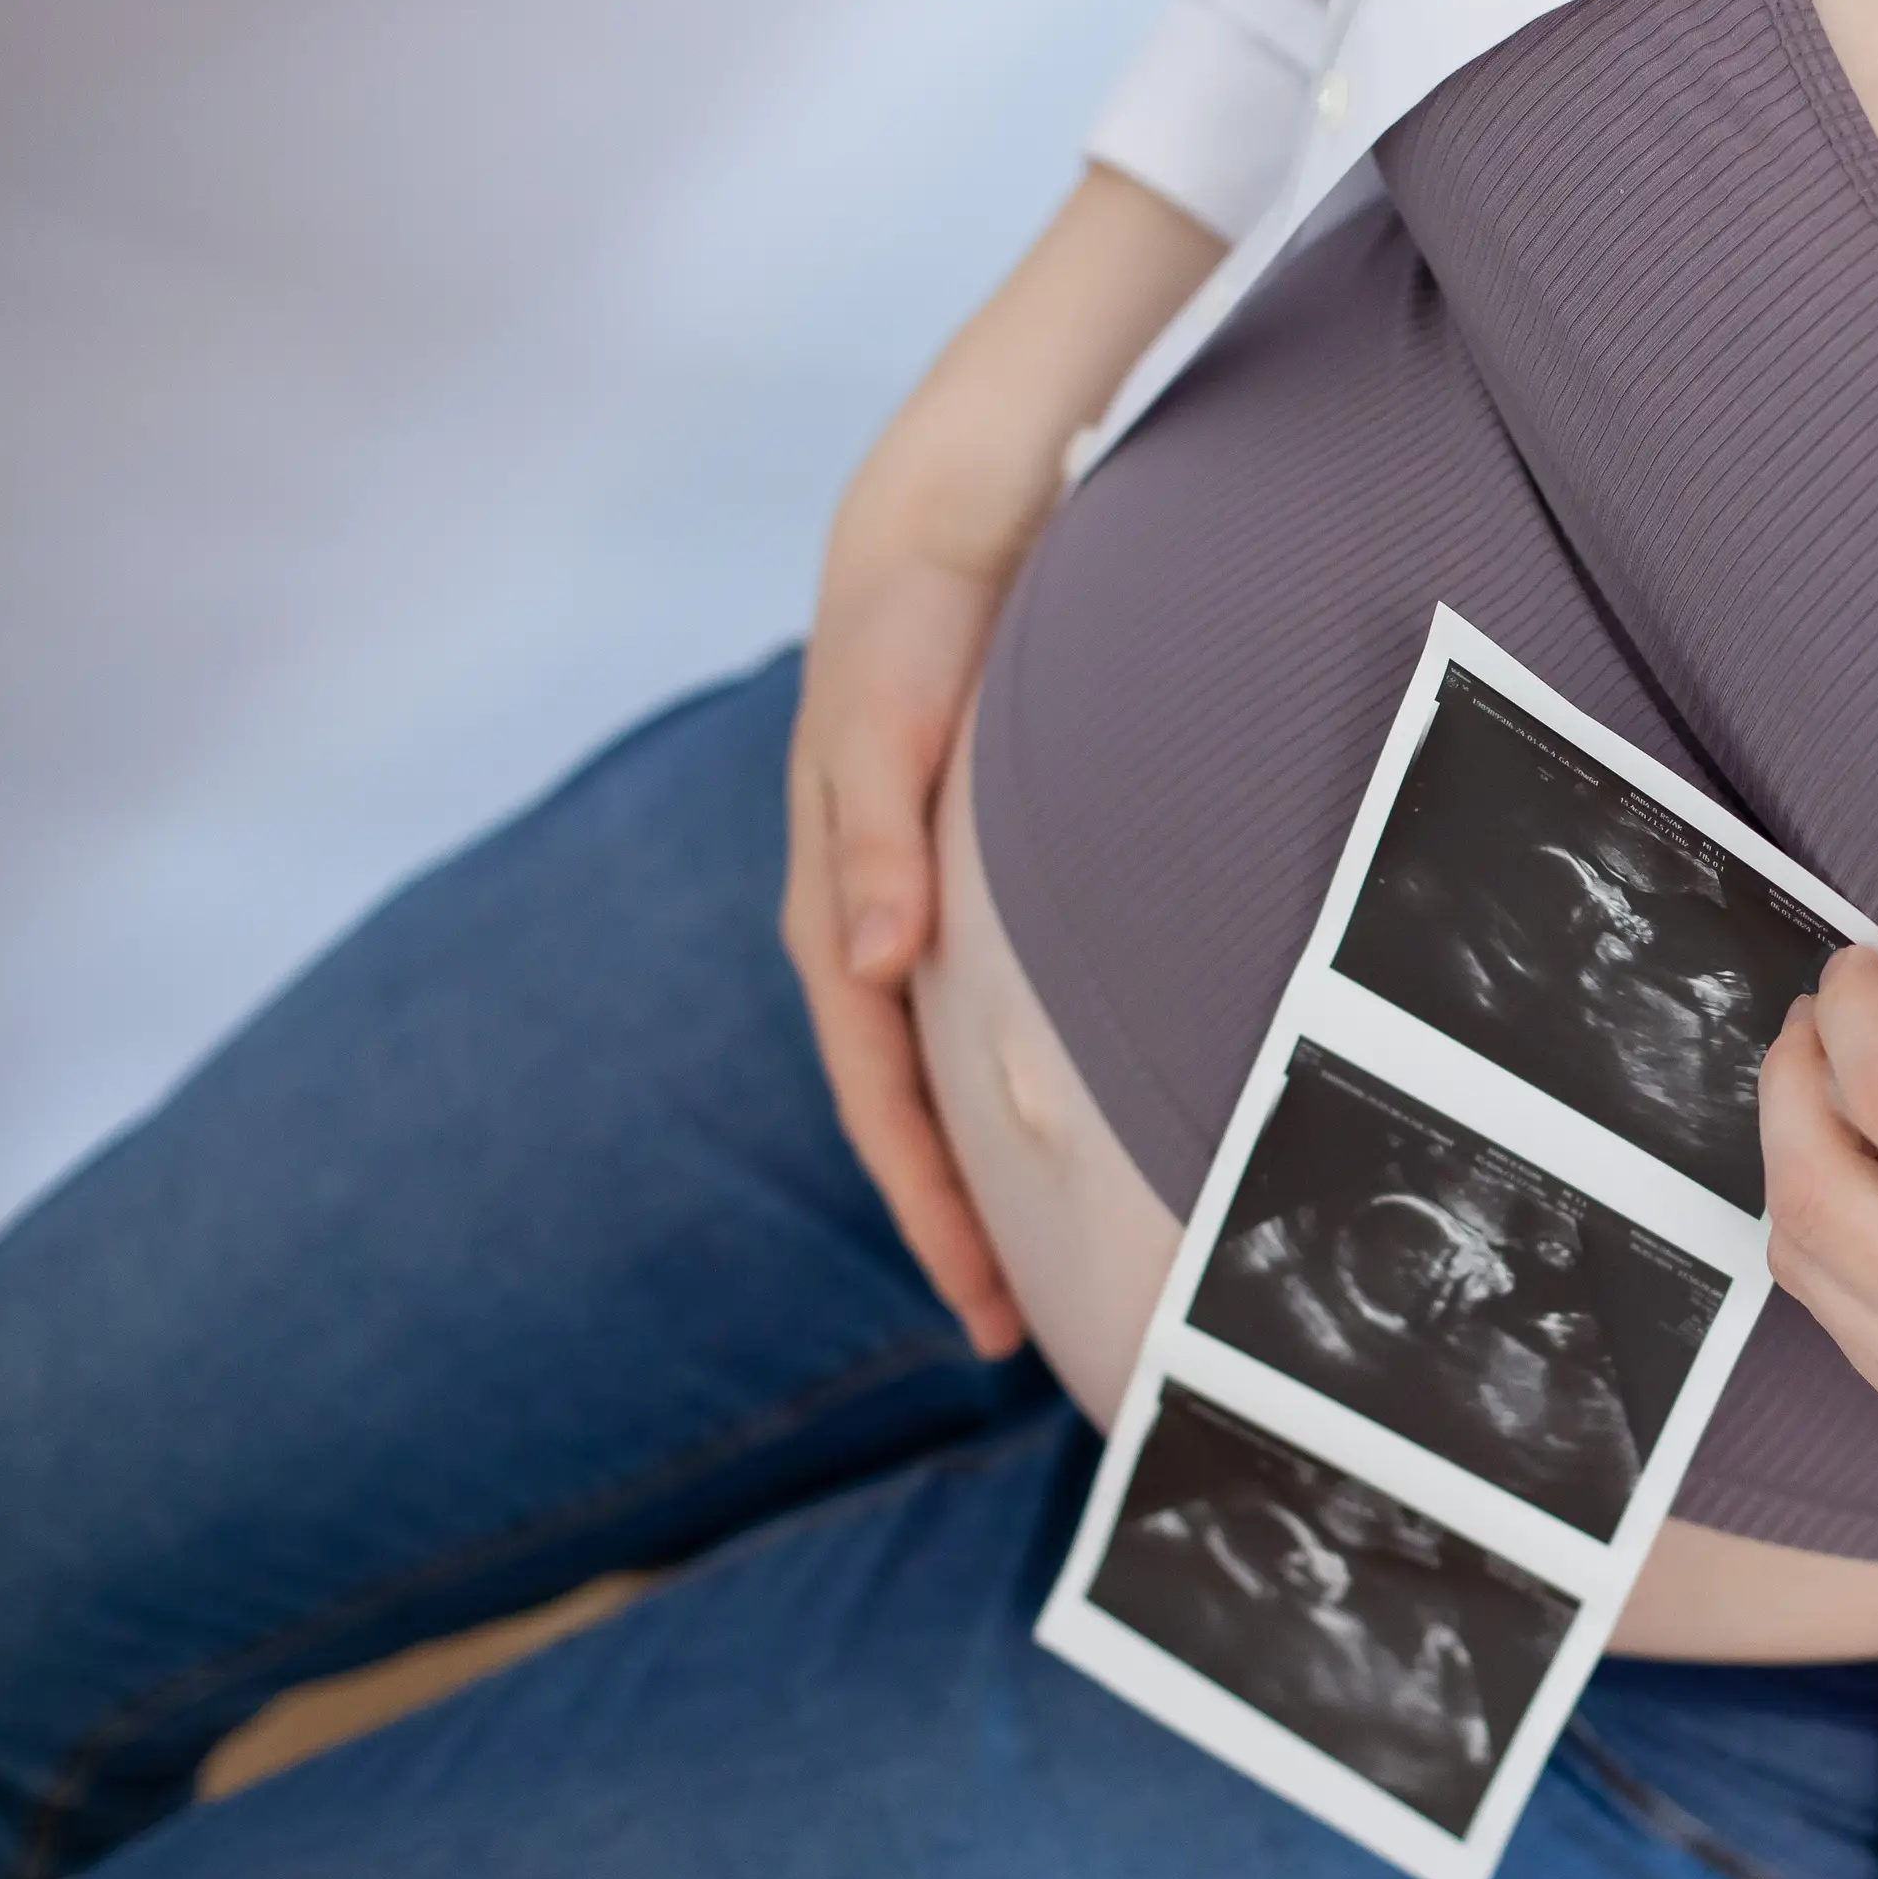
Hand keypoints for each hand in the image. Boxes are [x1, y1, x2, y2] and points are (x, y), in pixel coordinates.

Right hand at [782, 531, 1022, 1356]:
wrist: (928, 547)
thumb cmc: (911, 635)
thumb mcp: (889, 729)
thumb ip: (879, 844)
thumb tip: (873, 959)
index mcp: (838, 919)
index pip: (880, 1104)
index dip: (929, 1211)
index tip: (980, 1305)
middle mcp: (860, 934)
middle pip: (902, 1116)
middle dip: (950, 1226)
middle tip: (1012, 1332)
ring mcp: (897, 918)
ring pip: (928, 1078)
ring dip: (972, 1171)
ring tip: (1026, 1262)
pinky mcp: (941, 891)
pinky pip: (958, 1023)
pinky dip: (988, 1090)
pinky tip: (1039, 1127)